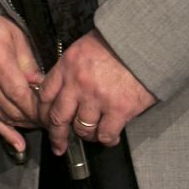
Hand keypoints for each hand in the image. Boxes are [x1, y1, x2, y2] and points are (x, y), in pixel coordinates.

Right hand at [0, 15, 43, 152]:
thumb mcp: (16, 37)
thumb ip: (29, 63)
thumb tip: (43, 86)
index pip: (19, 94)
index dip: (35, 107)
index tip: (51, 112)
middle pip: (13, 109)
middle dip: (34, 118)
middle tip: (52, 122)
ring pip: (4, 117)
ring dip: (24, 125)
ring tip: (41, 127)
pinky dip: (6, 133)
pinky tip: (18, 145)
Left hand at [37, 30, 155, 154]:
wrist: (145, 43)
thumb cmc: (117, 43)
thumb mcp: (85, 47)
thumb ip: (72, 67)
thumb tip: (64, 88)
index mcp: (68, 65)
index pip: (46, 94)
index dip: (44, 111)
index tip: (46, 120)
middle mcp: (78, 83)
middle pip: (58, 117)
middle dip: (57, 135)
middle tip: (58, 145)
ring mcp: (97, 98)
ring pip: (82, 129)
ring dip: (86, 135)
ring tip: (92, 134)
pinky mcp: (118, 109)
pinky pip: (105, 135)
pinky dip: (107, 139)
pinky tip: (110, 136)